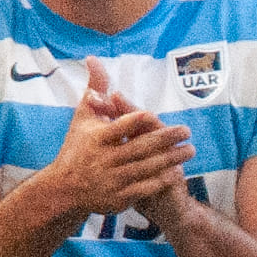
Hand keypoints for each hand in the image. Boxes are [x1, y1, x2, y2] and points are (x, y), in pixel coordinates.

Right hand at [45, 57, 193, 218]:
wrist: (65, 188)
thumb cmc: (78, 146)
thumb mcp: (83, 116)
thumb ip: (94, 88)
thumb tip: (93, 58)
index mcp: (96, 138)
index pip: (120, 127)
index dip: (136, 121)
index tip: (154, 115)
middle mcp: (105, 159)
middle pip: (140, 147)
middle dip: (166, 139)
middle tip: (187, 130)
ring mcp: (113, 180)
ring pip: (147, 168)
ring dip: (171, 159)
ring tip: (190, 149)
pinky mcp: (119, 197)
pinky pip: (145, 188)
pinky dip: (162, 180)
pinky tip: (178, 172)